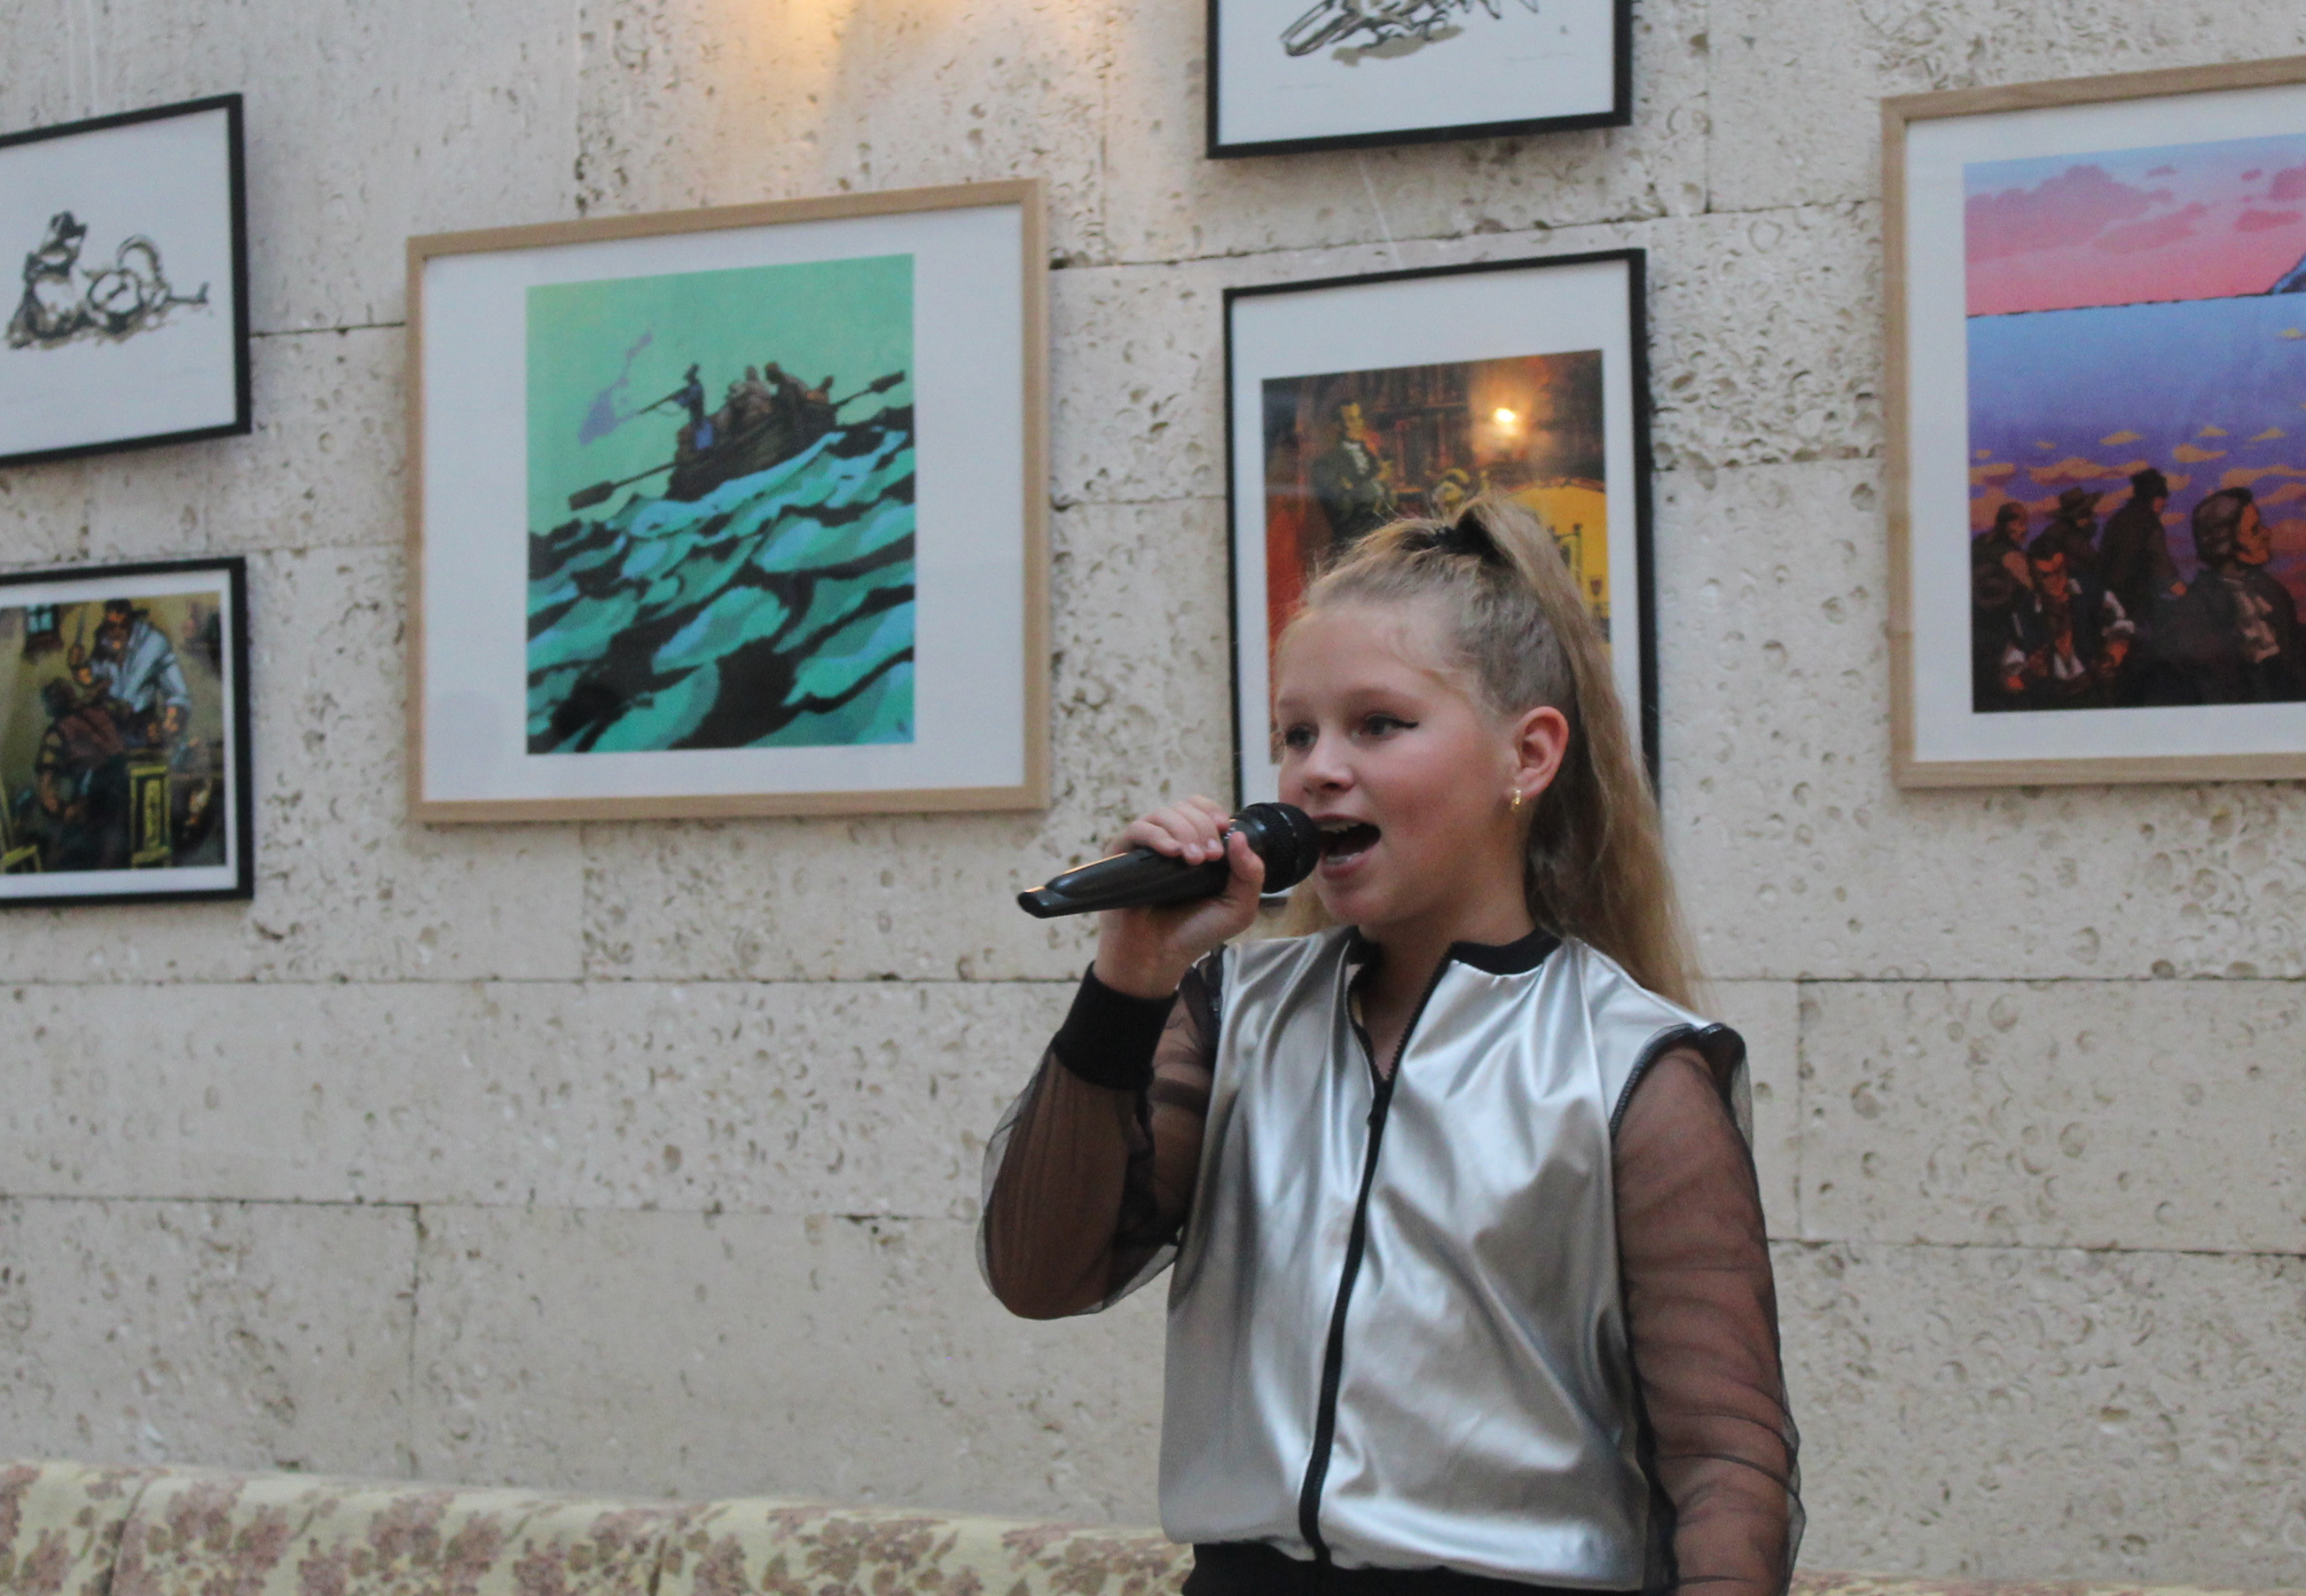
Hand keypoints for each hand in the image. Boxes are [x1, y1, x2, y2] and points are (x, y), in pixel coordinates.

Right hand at [1092, 795, 1266, 998]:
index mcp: (1195, 847)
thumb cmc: (1195, 933)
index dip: (1213, 812)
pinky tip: (1172, 853)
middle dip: (1203, 826)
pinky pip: (1136, 830)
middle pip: (1184, 807)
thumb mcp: (1238, 907)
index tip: (1224, 828)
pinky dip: (1157, 836)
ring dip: (1184, 830)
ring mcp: (1144, 849)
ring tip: (1193, 860)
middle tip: (1211, 856)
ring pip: (1162, 814)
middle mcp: (1170, 843)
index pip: (1201, 809)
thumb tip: (1240, 835)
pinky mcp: (1120, 857)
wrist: (1158, 959)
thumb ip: (1250, 874)